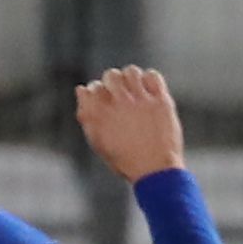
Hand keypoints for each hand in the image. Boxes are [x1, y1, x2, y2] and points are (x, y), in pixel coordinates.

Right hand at [73, 67, 186, 182]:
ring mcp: (141, 101)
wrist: (155, 171)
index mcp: (101, 114)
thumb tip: (81, 90)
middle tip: (119, 93)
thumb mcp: (99, 143)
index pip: (91, 88)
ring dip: (130, 78)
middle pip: (110, 75)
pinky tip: (148, 90)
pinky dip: (149, 79)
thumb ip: (87, 116)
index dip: (96, 93)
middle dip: (112, 82)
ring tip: (134, 89)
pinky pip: (153, 76)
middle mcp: (119, 104)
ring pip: (131, 72)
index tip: (104, 100)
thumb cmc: (125, 161)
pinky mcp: (161, 101)